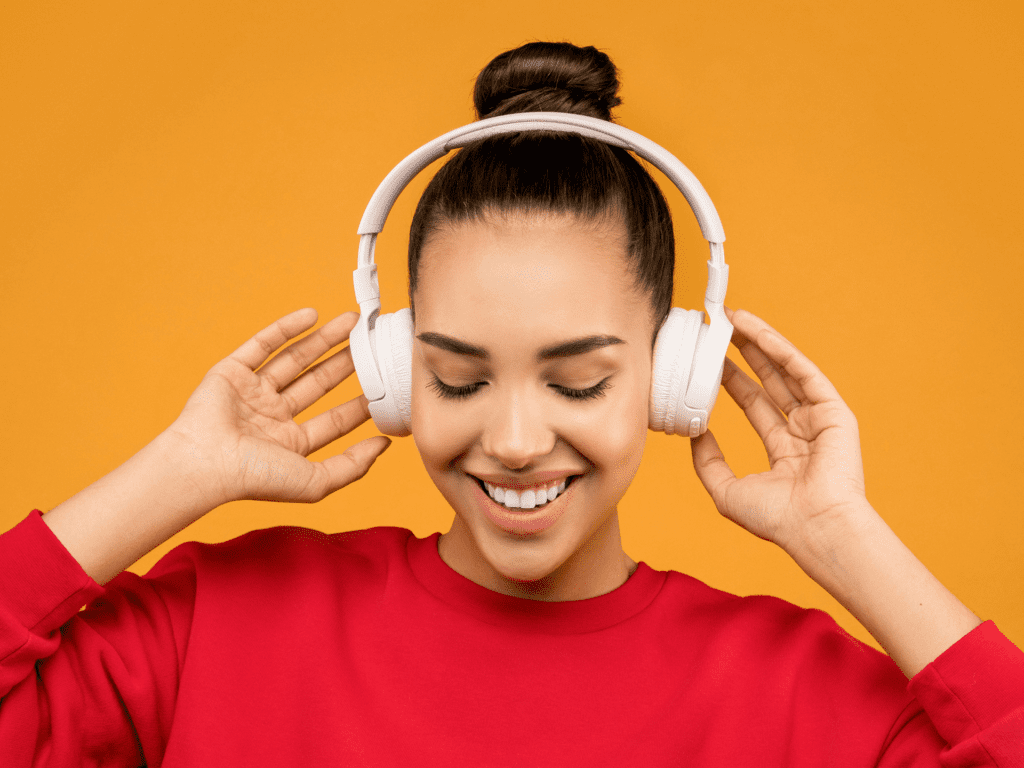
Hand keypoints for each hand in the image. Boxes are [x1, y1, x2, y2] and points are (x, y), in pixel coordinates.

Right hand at [163, 308, 390, 507]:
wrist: (205, 464)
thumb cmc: (256, 478)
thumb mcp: (316, 481)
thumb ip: (352, 466)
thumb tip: (384, 445)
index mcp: (291, 444)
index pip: (335, 419)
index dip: (361, 403)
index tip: (387, 385)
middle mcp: (273, 417)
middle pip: (318, 384)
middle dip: (346, 363)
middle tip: (371, 344)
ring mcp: (252, 393)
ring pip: (295, 360)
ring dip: (323, 340)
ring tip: (351, 322)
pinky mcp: (231, 372)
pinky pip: (262, 344)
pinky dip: (286, 328)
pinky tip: (312, 315)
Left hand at [689, 307, 866, 552]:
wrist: (815, 529)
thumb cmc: (777, 520)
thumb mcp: (726, 490)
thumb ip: (708, 462)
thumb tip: (695, 433)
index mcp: (783, 450)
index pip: (752, 403)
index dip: (730, 379)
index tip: (708, 359)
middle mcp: (802, 431)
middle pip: (767, 381)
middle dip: (742, 353)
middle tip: (718, 329)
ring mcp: (819, 419)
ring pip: (783, 371)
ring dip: (758, 342)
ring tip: (732, 318)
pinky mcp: (834, 411)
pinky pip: (802, 372)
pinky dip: (779, 350)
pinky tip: (756, 332)